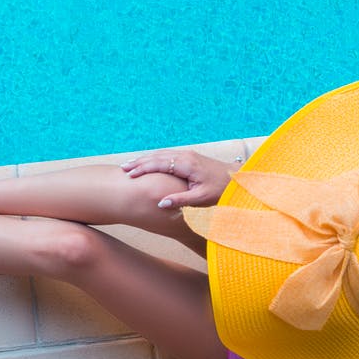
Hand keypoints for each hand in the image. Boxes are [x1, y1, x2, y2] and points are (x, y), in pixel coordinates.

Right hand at [120, 150, 239, 208]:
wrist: (235, 178)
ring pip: (161, 155)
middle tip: (123, 169)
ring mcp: (186, 155)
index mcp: (187, 164)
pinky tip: (147, 164)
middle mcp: (185, 156)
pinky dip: (154, 159)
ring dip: (145, 160)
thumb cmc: (220, 189)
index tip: (129, 175)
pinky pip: (167, 156)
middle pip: (157, 156)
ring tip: (130, 166)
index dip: (143, 169)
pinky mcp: (188, 158)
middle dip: (139, 162)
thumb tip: (161, 203)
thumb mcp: (201, 198)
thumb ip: (180, 200)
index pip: (160, 164)